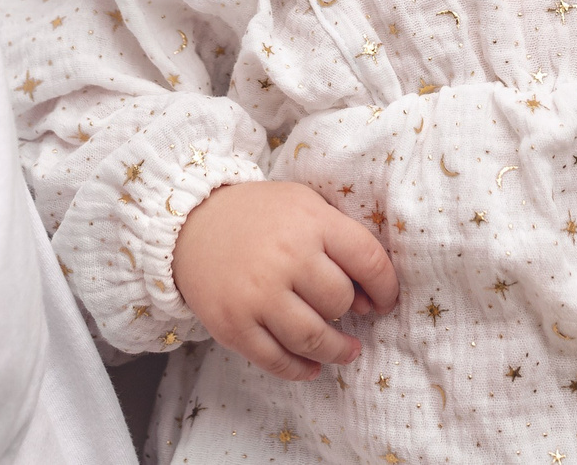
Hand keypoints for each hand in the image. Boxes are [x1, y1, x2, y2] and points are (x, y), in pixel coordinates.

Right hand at [172, 180, 398, 380]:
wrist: (190, 223)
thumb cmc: (258, 215)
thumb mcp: (304, 206)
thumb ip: (340, 240)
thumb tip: (370, 300)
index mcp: (310, 221)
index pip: (367, 259)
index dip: (386, 287)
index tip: (385, 301)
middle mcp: (285, 257)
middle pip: (340, 301)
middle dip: (351, 312)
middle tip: (351, 315)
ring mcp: (257, 295)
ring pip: (313, 338)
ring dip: (337, 351)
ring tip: (346, 351)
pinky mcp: (232, 325)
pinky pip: (276, 360)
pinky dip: (300, 370)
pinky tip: (312, 366)